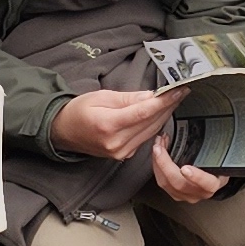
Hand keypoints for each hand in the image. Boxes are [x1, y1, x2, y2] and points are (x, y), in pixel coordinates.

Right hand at [53, 85, 187, 162]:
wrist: (63, 132)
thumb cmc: (79, 111)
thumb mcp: (101, 97)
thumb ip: (128, 98)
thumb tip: (151, 96)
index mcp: (108, 125)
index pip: (144, 112)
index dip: (164, 101)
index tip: (179, 90)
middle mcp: (116, 143)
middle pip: (151, 123)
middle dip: (168, 106)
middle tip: (181, 91)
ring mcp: (120, 152)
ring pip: (151, 132)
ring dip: (164, 115)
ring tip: (174, 99)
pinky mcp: (123, 155)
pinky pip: (144, 138)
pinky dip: (154, 125)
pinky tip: (160, 113)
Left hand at [148, 139, 226, 203]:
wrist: (213, 178)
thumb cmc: (217, 166)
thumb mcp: (221, 158)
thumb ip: (216, 150)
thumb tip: (214, 130)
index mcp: (212, 185)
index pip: (208, 184)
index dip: (197, 177)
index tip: (186, 168)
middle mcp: (198, 193)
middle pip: (179, 184)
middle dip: (165, 164)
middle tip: (160, 148)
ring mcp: (184, 195)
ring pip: (166, 183)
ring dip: (158, 162)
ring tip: (158, 145)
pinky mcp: (173, 193)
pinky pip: (160, 181)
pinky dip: (156, 166)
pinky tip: (156, 154)